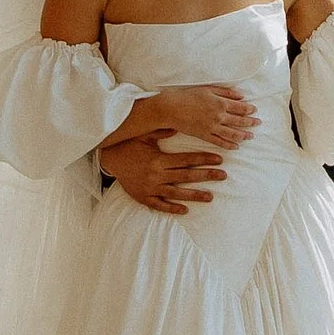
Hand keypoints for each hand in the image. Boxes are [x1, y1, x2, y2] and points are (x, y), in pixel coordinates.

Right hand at [101, 130, 229, 213]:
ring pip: (176, 193)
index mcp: (159, 159)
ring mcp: (150, 188)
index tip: (219, 159)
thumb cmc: (130, 145)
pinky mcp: (143, 197)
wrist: (110, 160)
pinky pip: (159, 205)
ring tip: (211, 196)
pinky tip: (185, 210)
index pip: (186, 160)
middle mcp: (156, 174)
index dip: (204, 159)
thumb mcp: (145, 135)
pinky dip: (171, 208)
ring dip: (195, 195)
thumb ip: (162, 130)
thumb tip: (179, 124)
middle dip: (206, 175)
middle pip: (186, 176)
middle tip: (223, 175)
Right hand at [139, 82, 258, 148]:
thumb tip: (241, 95)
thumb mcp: (209, 89)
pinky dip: (229, 144)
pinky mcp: (204, 135)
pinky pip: (219, 142)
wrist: (172, 108)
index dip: (249, 109)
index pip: (240, 107)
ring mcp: (212, 127)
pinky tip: (235, 146)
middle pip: (239, 121)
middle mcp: (218, 116)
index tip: (255, 110)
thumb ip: (226, 92)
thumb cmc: (189, 96)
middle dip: (250, 122)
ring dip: (243, 135)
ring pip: (231, 133)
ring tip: (250, 136)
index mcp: (220, 103)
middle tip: (258, 123)